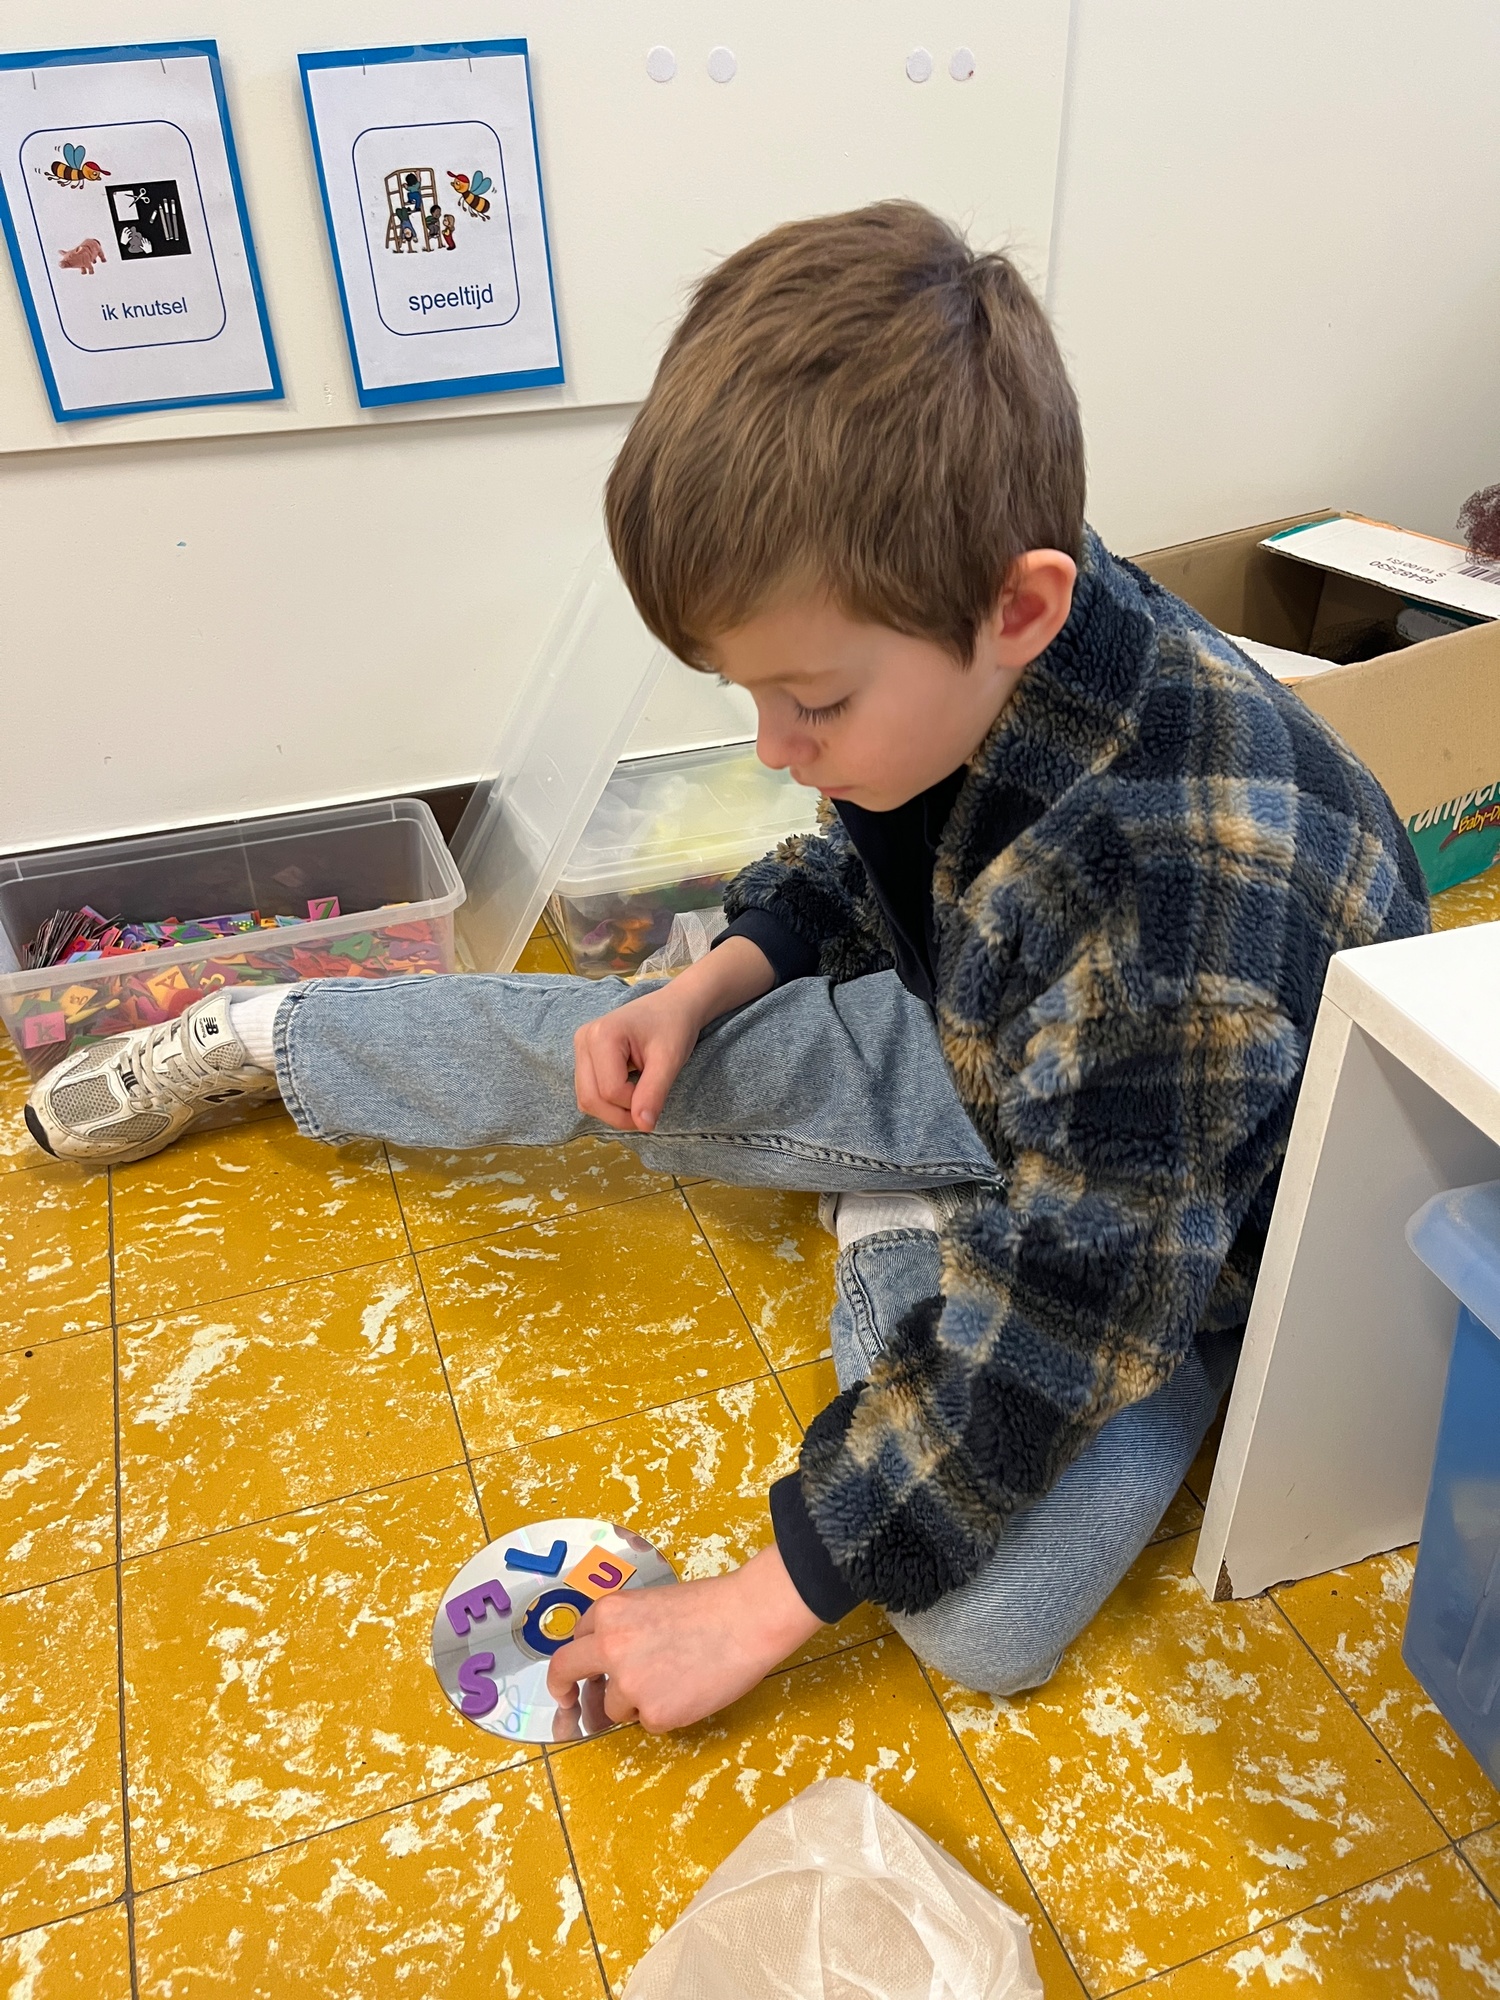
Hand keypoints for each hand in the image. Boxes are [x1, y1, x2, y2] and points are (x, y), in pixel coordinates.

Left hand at [545, 1546, 823, 1733]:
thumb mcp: (651, 1604)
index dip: (579, 1657)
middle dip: (562, 1688)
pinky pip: (647, 1721)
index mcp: (608, 1613)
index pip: (575, 1641)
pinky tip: (690, 1691)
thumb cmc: (710, 1606)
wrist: (748, 1620)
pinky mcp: (653, 1714)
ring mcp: (628, 1684)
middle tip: (567, 1700)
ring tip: (674, 1680)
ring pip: (614, 1705)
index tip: (577, 1672)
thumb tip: (611, 1662)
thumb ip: (623, 1630)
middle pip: (564, 1673)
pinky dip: (665, 1713)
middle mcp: (608, 1648)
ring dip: (634, 1701)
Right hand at [572, 935, 774, 1133]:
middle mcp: (583, 1040)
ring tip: (640, 1098)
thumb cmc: (674, 1027)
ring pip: (586, 1099)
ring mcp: (580, 1047)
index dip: (634, 1104)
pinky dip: (608, 1102)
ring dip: (613, 1111)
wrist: (673, 1006)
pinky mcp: (583, 1056)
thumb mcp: (670, 1060)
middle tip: (648, 1111)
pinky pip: (588, 1092)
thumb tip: (643, 1126)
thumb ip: (654, 1093)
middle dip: (620, 1114)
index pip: (610, 1090)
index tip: (657, 1093)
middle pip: (590, 1098)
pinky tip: (629, 1091)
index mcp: (602, 1035)